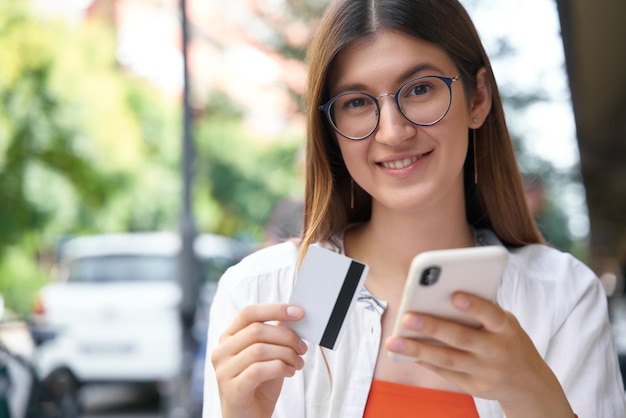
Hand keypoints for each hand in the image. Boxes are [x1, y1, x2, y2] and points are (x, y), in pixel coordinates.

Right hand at [211, 303, 306, 417]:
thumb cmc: (259, 385)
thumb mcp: (268, 356)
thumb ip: (275, 336)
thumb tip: (292, 317)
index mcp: (228, 337)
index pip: (249, 313)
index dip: (275, 309)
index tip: (299, 312)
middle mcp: (222, 351)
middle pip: (257, 330)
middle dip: (286, 336)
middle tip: (302, 347)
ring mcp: (224, 370)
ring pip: (259, 349)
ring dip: (286, 354)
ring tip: (297, 363)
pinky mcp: (232, 389)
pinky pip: (258, 370)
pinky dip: (279, 368)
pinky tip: (289, 372)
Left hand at [385, 293, 573, 417]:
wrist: (528, 383)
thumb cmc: (508, 340)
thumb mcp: (506, 322)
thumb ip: (481, 311)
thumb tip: (441, 295)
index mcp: (507, 329)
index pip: (492, 315)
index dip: (475, 306)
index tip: (454, 295)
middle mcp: (497, 351)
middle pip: (462, 339)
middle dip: (433, 328)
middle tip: (407, 317)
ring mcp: (485, 372)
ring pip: (448, 360)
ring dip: (418, 350)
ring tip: (393, 342)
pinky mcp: (474, 387)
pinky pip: (445, 373)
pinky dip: (424, 361)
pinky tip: (405, 353)